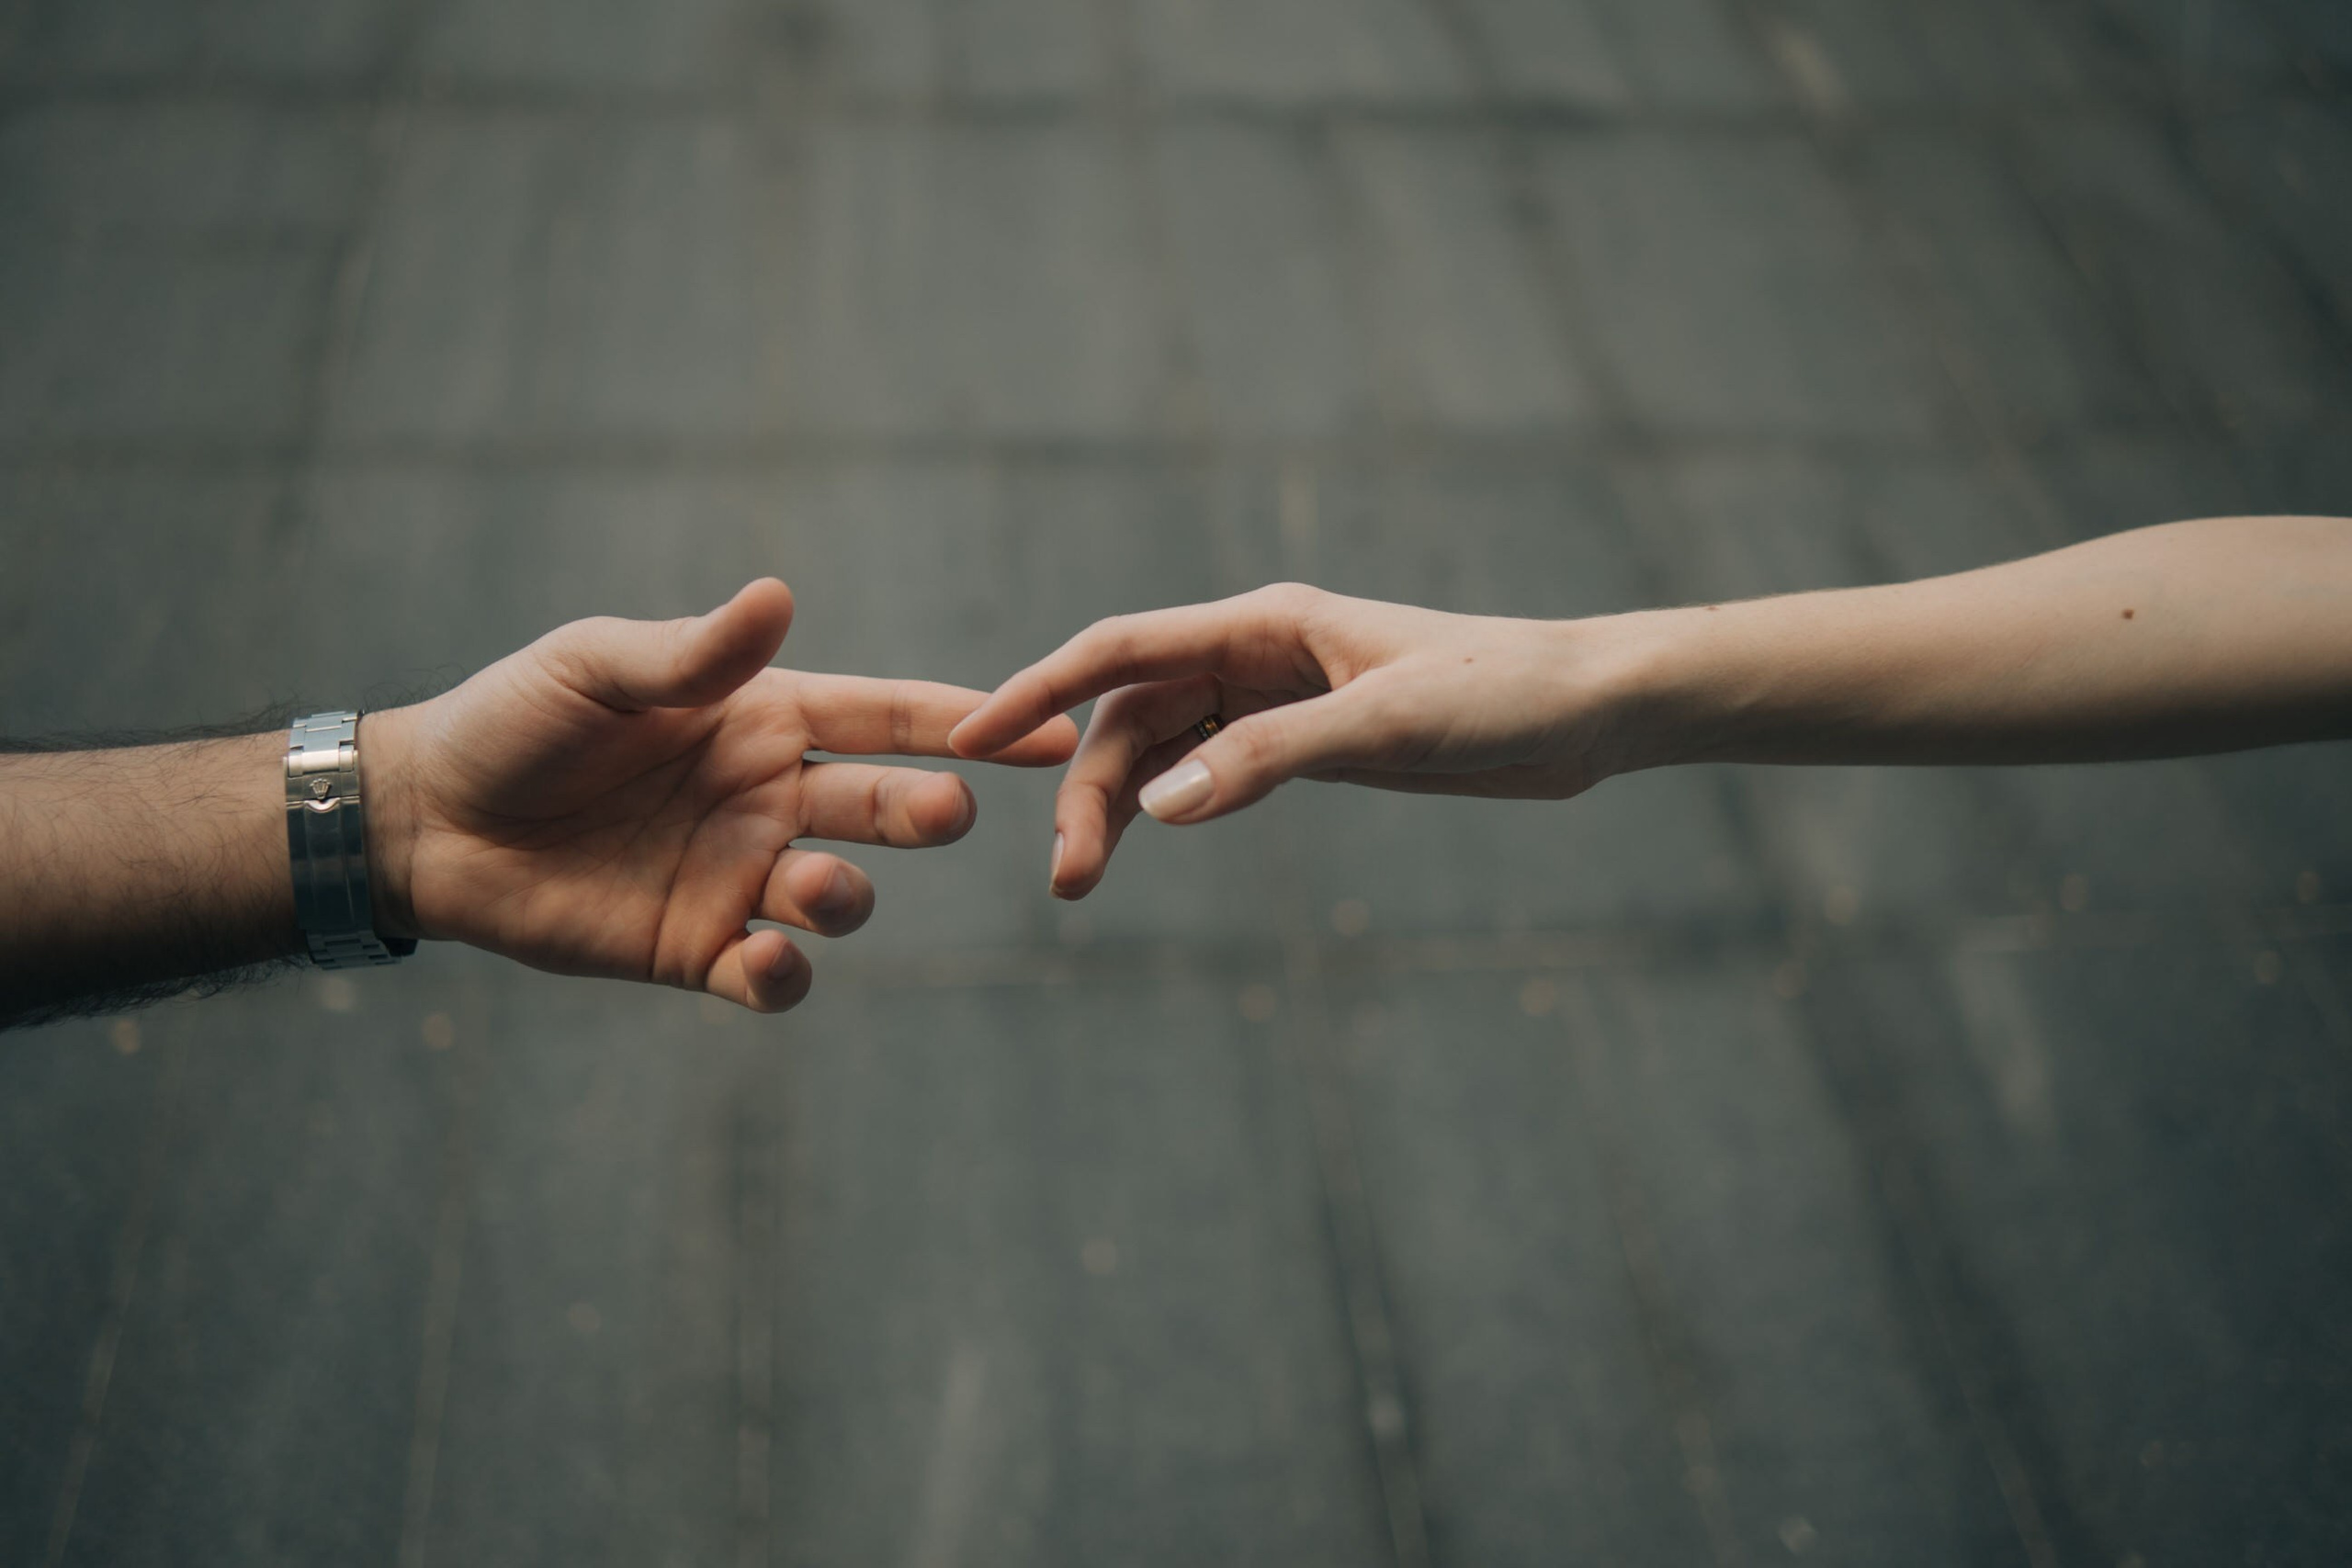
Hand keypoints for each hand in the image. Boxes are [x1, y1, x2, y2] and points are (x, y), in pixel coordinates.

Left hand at [364, 580, 1077, 1010]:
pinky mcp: (698, 948)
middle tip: (952, 812)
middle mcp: (769, 796)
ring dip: (847, 893)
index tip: (1043, 727)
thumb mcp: (599, 669)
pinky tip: (766, 958)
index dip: (963, 723)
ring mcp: (740, 875)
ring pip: (839, 893)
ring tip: (821, 885)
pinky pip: (770, 972)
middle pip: (881, 805)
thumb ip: (692, 653)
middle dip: (927, 810)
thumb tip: (779, 596)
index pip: (883, 716)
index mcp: (762, 717)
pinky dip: (784, 973)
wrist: (429, 817)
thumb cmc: (516, 719)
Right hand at [949, 584, 1625, 898]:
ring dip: (1117, 804)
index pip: (1122, 649)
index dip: (1038, 689)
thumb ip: (1272, 759)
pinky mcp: (1306, 742)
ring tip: (1081, 883)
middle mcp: (1259, 653)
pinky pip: (1208, 769)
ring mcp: (1278, 699)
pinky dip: (1165, 803)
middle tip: (1068, 880)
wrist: (1588, 710)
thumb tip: (1161, 804)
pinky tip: (1142, 840)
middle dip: (1084, 787)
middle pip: (1131, 712)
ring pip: (1162, 746)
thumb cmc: (1504, 693)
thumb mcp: (1388, 725)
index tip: (969, 735)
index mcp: (1267, 624)